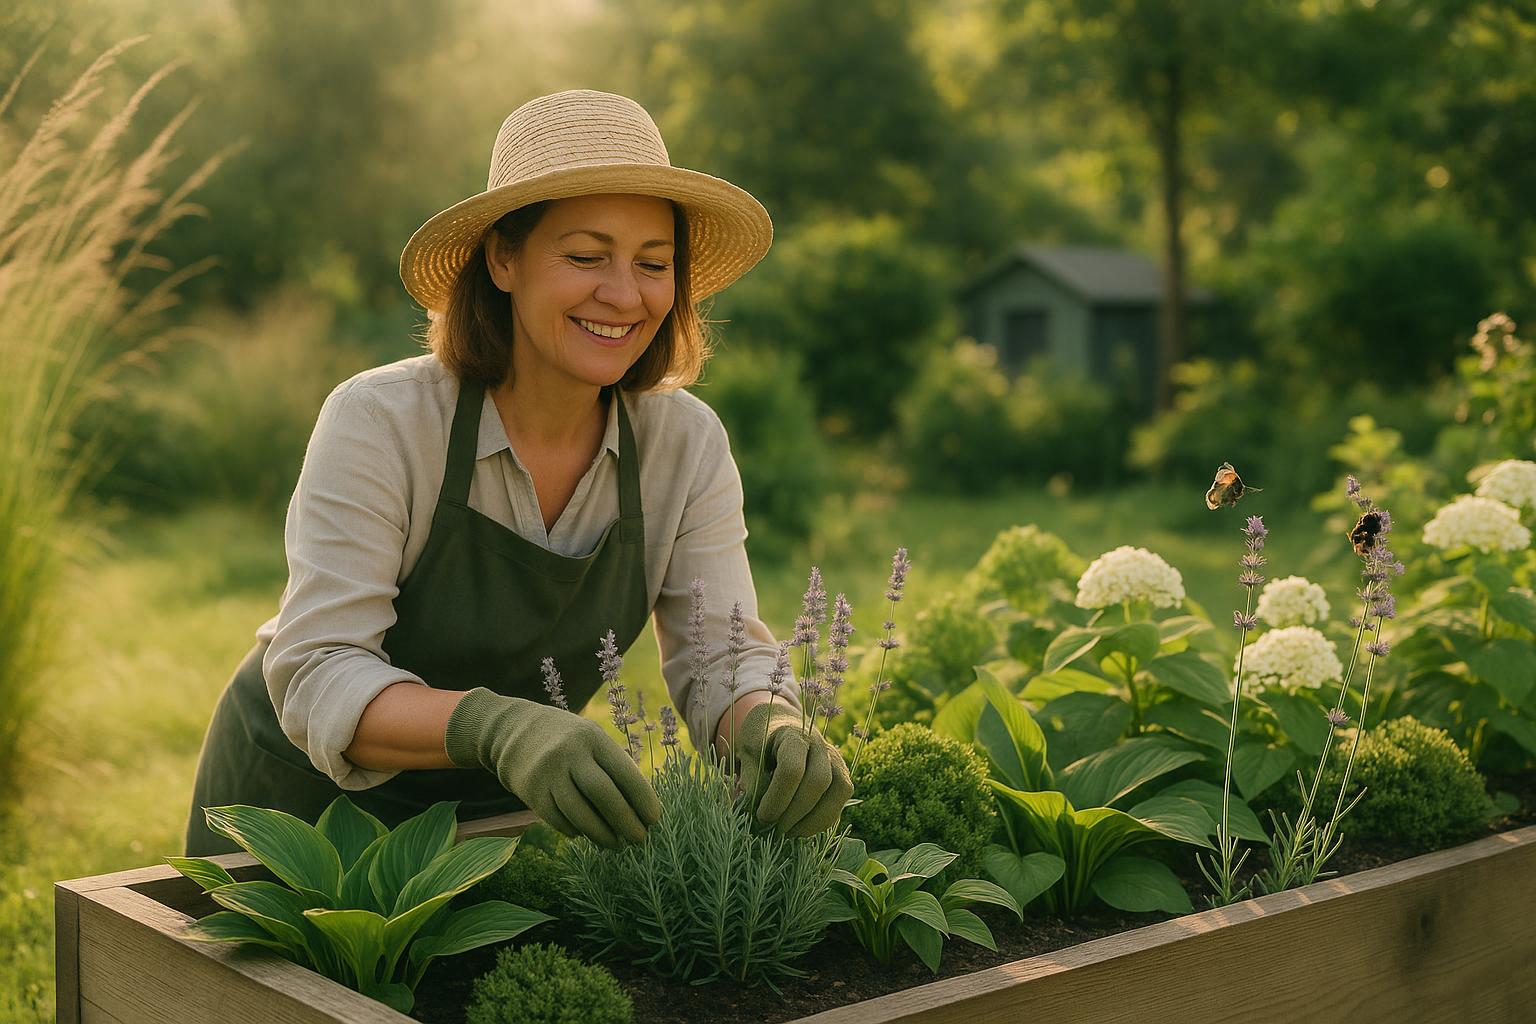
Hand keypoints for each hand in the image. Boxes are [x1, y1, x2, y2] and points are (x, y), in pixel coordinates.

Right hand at [444, 688, 659, 848]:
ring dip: (602, 834)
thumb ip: (613, 766)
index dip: (642, 800)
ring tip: (616, 844)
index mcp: (593, 738)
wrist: (512, 731)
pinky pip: (559, 821)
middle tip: (640, 839)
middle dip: (626, 822)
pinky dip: (577, 831)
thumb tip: (639, 809)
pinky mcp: (531, 793)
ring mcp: (548, 774)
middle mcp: (570, 754)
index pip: (624, 773)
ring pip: (580, 814)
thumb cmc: (566, 739)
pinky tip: (587, 834)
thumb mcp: (591, 738)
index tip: (654, 820)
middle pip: (604, 795)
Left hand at [732, 702, 852, 836]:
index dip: (777, 799)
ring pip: (840, 791)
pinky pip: (841, 801)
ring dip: (816, 820)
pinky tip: (801, 827)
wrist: (780, 723)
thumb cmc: (760, 740)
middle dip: (796, 812)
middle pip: (819, 781)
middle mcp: (819, 745)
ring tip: (791, 833)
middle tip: (775, 828)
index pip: (792, 769)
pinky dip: (823, 820)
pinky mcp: (842, 774)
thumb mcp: (746, 753)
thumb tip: (758, 810)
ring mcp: (835, 759)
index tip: (761, 817)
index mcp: (792, 736)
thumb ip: (751, 779)